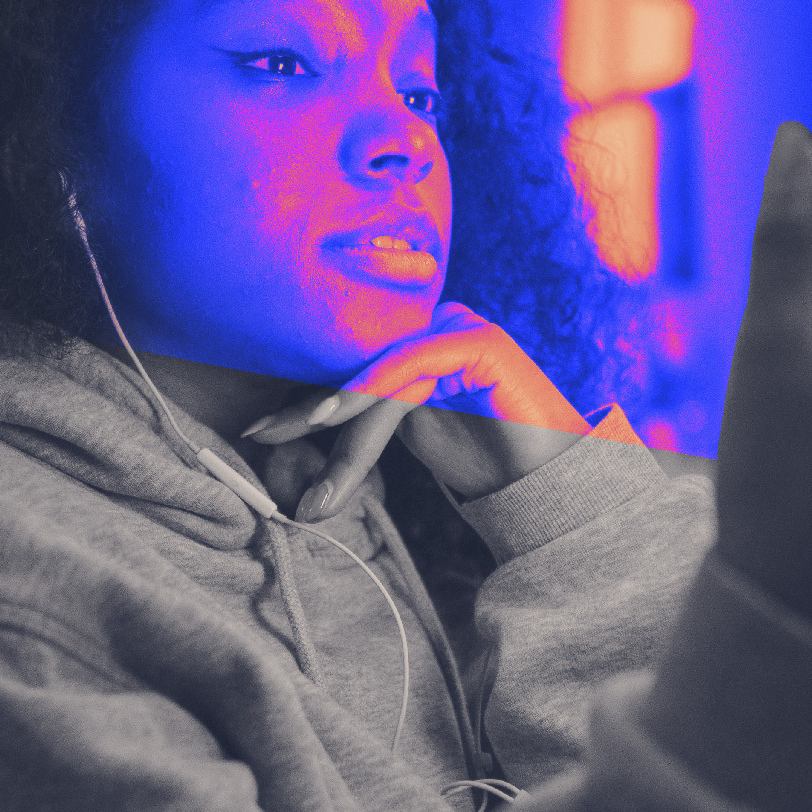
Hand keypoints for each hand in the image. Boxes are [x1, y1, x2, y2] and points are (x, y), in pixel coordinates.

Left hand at [244, 303, 592, 520]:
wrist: (552, 483)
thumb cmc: (488, 462)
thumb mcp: (413, 438)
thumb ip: (370, 420)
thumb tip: (303, 423)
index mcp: (422, 345)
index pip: (355, 367)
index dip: (303, 397)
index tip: (259, 431)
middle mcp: (439, 328)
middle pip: (361, 364)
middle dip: (307, 407)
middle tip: (260, 438)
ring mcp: (461, 330)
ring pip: (382, 371)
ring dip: (337, 414)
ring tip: (298, 438)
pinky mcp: (479, 343)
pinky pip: (412, 364)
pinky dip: (370, 390)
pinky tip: (335, 416)